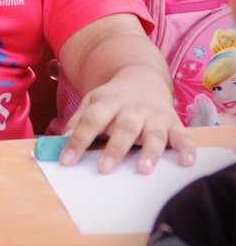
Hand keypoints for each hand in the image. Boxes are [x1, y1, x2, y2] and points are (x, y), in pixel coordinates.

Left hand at [61, 64, 195, 172]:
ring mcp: (154, 115)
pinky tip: (186, 162)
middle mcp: (132, 108)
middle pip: (123, 128)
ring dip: (149, 151)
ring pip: (152, 134)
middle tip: (103, 169)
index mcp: (108, 102)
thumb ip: (77, 122)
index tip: (66, 160)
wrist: (142, 76)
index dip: (78, 140)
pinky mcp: (173, 122)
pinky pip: (182, 136)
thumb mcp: (93, 102)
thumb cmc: (113, 98)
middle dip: (114, 149)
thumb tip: (58, 144)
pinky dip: (186, 148)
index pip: (91, 120)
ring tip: (143, 169)